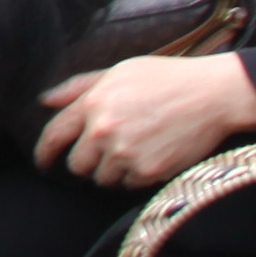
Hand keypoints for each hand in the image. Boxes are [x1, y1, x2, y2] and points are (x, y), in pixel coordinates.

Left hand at [36, 52, 255, 191]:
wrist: (212, 95)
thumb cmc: (166, 78)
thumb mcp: (118, 72)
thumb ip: (79, 87)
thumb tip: (45, 100)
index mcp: (93, 103)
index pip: (55, 136)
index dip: (45, 153)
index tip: (43, 162)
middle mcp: (104, 131)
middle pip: (78, 165)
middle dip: (88, 160)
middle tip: (108, 150)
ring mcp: (126, 154)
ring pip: (103, 178)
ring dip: (112, 170)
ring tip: (134, 149)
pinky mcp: (148, 171)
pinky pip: (128, 185)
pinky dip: (135, 176)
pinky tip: (150, 156)